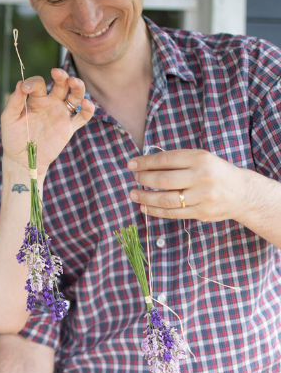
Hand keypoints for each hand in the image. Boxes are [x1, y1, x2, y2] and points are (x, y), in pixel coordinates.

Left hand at [1, 69, 93, 175]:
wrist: (22, 159)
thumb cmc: (13, 138)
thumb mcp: (9, 119)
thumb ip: (14, 101)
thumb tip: (20, 83)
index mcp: (35, 99)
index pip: (39, 83)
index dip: (33, 82)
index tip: (26, 89)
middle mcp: (50, 104)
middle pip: (61, 84)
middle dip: (61, 76)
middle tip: (57, 72)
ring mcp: (61, 115)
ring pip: (75, 96)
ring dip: (77, 87)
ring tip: (74, 82)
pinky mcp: (68, 128)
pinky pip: (83, 117)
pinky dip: (88, 109)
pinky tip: (86, 103)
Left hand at [128, 149, 246, 221]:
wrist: (242, 193)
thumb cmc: (214, 173)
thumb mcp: (200, 159)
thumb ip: (177, 161)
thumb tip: (144, 164)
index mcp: (200, 158)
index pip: (166, 160)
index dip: (145, 162)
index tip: (131, 164)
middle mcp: (202, 177)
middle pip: (164, 180)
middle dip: (144, 179)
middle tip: (135, 179)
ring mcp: (202, 197)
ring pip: (166, 199)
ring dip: (145, 198)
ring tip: (133, 194)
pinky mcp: (201, 213)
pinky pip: (173, 213)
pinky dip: (155, 211)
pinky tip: (144, 207)